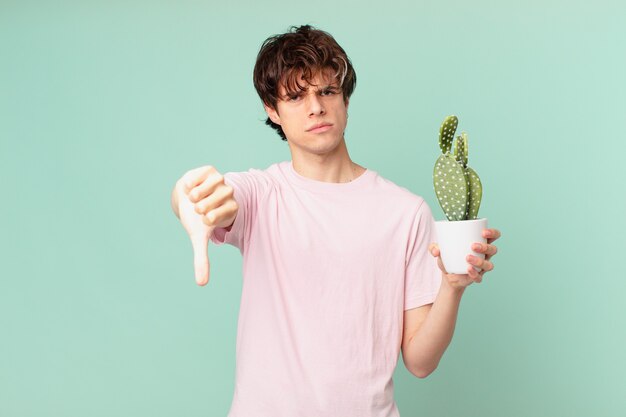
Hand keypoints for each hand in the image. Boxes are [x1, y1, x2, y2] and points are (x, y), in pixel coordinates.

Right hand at [174, 166, 237, 285]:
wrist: (186, 196)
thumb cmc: (195, 218)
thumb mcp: (199, 238)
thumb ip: (202, 259)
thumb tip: (202, 284)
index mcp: (230, 210)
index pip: (217, 217)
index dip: (206, 218)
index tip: (205, 218)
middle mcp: (229, 194)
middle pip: (209, 205)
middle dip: (198, 208)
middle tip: (199, 207)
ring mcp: (221, 181)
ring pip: (203, 192)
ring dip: (194, 196)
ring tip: (194, 197)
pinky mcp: (210, 170)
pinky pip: (198, 178)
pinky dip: (190, 184)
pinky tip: (191, 186)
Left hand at [428, 228, 500, 289]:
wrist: (447, 274)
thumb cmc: (448, 256)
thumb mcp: (439, 249)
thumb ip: (434, 247)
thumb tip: (436, 250)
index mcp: (480, 242)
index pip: (493, 236)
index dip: (492, 233)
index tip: (483, 232)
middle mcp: (484, 254)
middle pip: (493, 249)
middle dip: (485, 247)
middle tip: (473, 246)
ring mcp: (482, 267)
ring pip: (489, 264)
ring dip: (479, 261)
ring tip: (467, 258)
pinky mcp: (477, 277)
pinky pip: (480, 277)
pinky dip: (474, 273)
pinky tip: (468, 269)